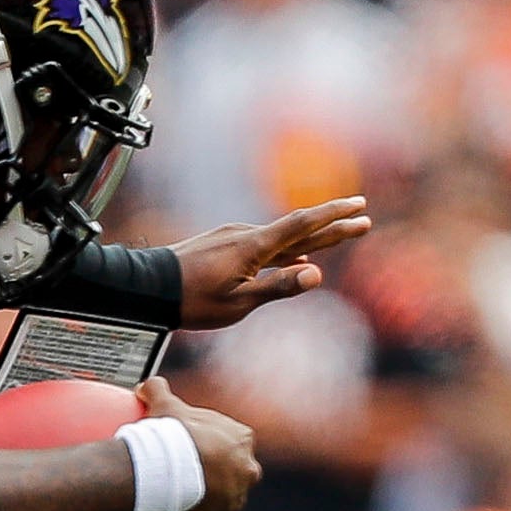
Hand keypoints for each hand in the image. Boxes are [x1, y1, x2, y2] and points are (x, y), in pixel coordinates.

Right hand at [135, 378, 257, 510]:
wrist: (173, 461)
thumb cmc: (174, 431)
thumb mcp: (166, 404)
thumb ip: (159, 391)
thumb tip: (146, 384)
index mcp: (240, 442)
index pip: (235, 445)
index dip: (214, 447)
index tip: (194, 449)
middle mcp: (244, 474)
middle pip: (233, 481)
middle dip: (217, 485)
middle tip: (187, 488)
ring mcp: (231, 504)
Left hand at [170, 198, 371, 328]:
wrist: (148, 288)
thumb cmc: (191, 301)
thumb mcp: (238, 302)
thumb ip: (278, 288)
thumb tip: (317, 276)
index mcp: (254, 247)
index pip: (304, 226)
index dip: (334, 217)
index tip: (360, 207)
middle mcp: (246, 236)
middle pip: (298, 230)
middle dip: (333, 226)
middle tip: (363, 218)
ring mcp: (233, 238)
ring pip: (281, 239)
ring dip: (311, 240)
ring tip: (338, 236)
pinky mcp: (222, 245)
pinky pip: (262, 247)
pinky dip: (285, 252)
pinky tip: (295, 262)